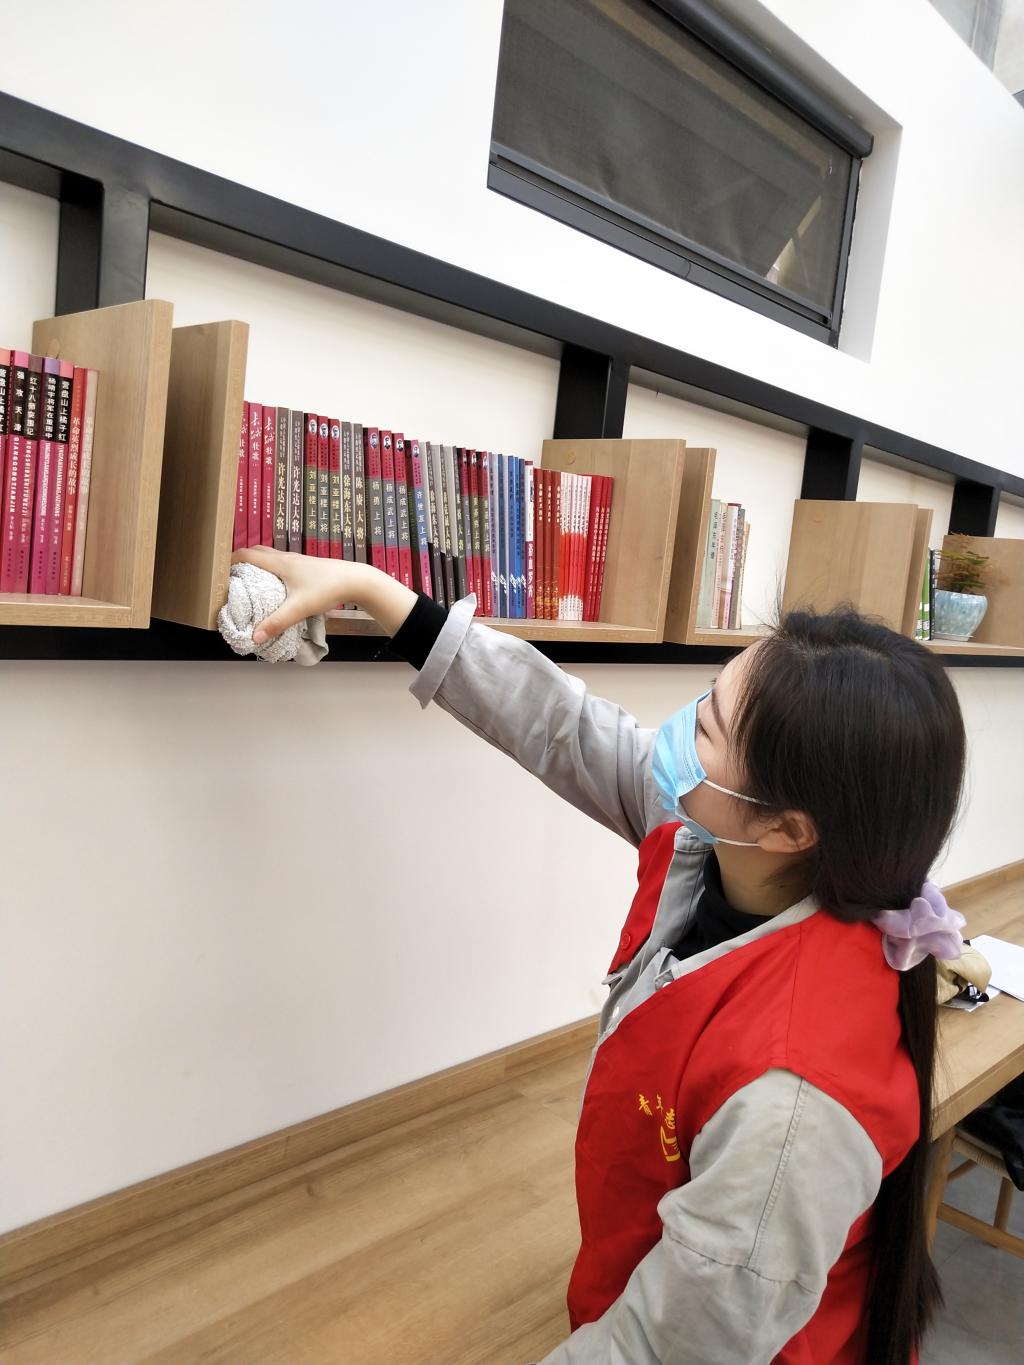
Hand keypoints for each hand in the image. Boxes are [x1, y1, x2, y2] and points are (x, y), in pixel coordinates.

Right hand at [230, 546, 366, 642]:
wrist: (356, 580)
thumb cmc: (327, 589)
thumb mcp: (299, 608)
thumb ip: (276, 623)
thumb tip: (254, 637)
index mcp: (279, 563)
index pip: (246, 555)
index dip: (230, 561)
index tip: (220, 573)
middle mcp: (287, 558)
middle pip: (257, 552)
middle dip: (242, 562)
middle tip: (233, 578)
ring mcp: (298, 561)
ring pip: (271, 557)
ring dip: (258, 565)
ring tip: (251, 583)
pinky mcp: (307, 567)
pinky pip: (283, 563)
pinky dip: (273, 570)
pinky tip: (277, 586)